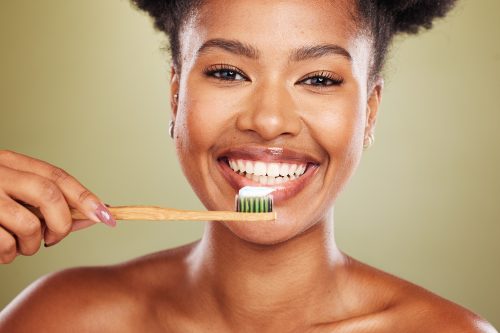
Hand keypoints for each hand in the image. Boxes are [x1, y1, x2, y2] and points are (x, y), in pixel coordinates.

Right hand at [0, 150, 115, 262]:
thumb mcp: (15, 194)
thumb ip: (50, 203)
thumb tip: (93, 216)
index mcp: (10, 162)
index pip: (57, 176)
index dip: (86, 197)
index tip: (108, 217)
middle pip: (48, 195)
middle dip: (62, 223)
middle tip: (55, 238)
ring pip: (28, 223)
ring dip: (34, 244)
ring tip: (24, 246)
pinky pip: (4, 243)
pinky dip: (10, 254)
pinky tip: (3, 252)